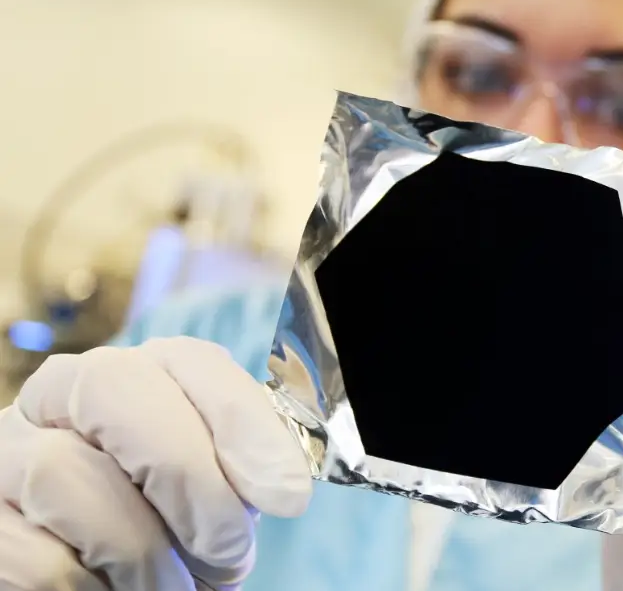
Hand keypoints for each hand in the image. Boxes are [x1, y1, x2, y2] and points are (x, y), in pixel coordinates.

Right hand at [0, 337, 311, 590]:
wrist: (101, 577)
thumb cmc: (167, 528)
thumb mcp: (210, 491)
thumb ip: (236, 468)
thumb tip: (282, 483)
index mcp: (136, 374)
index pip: (188, 359)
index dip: (241, 420)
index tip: (288, 495)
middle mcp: (59, 396)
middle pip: (115, 388)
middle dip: (189, 476)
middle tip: (230, 551)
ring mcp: (7, 453)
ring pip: (64, 471)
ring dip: (141, 549)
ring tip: (174, 587)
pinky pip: (36, 554)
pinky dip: (92, 589)